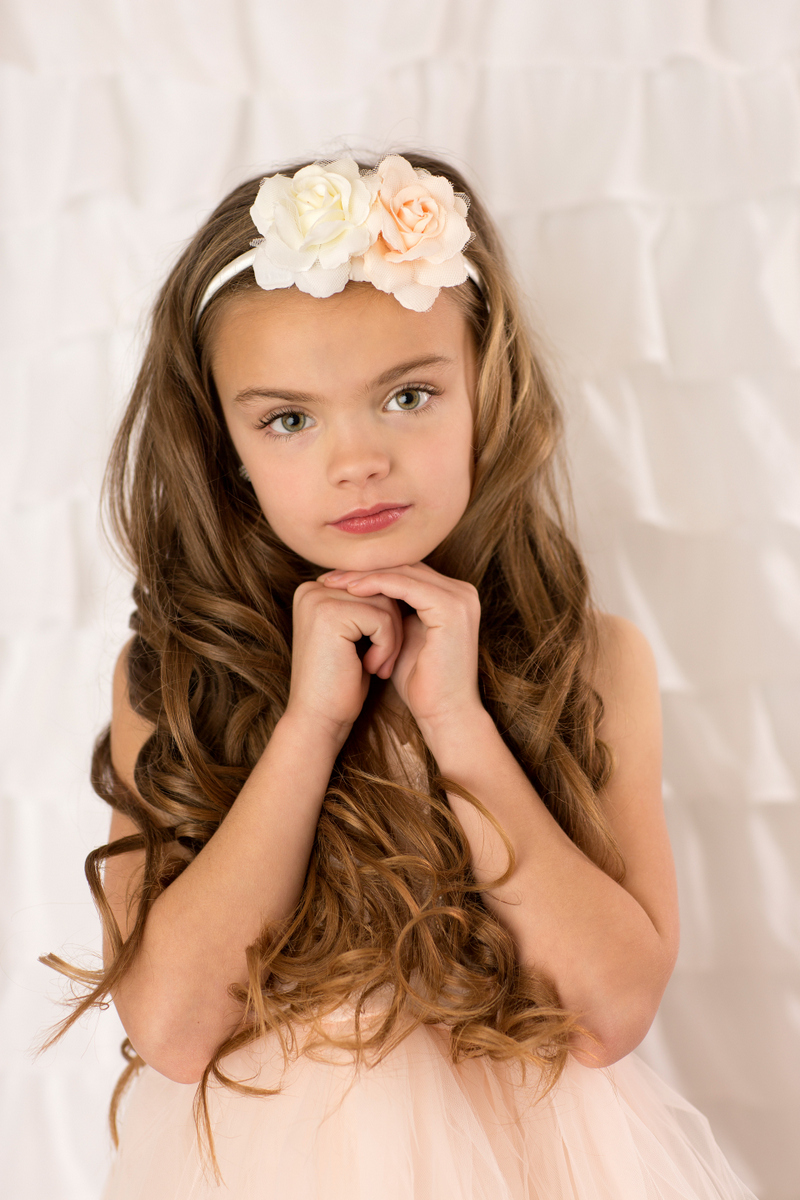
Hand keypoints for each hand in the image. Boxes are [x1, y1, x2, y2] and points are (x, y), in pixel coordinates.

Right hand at [285, 580, 403, 746]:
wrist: (319, 720)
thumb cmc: (342, 683)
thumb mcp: (356, 637)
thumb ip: (367, 606)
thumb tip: (404, 580)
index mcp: (315, 589)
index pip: (373, 585)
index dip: (386, 617)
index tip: (378, 651)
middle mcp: (312, 588)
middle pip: (381, 590)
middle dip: (392, 627)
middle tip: (384, 662)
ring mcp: (318, 599)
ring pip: (386, 603)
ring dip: (392, 638)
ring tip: (379, 666)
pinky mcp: (330, 614)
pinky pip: (382, 619)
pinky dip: (388, 646)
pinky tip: (372, 668)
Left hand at [319, 562, 483, 740]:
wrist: (444, 715)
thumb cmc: (422, 686)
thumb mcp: (403, 641)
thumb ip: (393, 616)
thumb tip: (362, 598)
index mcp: (453, 598)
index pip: (406, 572)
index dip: (371, 573)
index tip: (336, 580)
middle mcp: (462, 593)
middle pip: (405, 566)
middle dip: (365, 569)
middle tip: (329, 575)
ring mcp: (460, 598)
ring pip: (403, 571)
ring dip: (365, 575)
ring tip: (335, 582)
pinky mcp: (450, 608)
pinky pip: (406, 585)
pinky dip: (377, 584)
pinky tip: (352, 590)